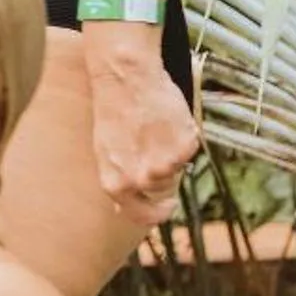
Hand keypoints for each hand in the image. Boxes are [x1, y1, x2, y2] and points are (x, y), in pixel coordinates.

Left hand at [86, 50, 198, 228]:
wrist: (126, 79)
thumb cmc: (114, 111)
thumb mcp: (106, 152)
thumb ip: (119, 181)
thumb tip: (123, 209)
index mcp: (116, 184)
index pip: (142, 216)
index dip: (157, 213)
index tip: (167, 206)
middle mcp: (141, 179)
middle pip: (164, 191)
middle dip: (163, 174)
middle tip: (157, 149)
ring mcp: (164, 164)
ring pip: (177, 170)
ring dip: (172, 154)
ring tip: (155, 130)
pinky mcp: (185, 147)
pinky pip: (189, 150)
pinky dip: (183, 136)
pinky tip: (167, 120)